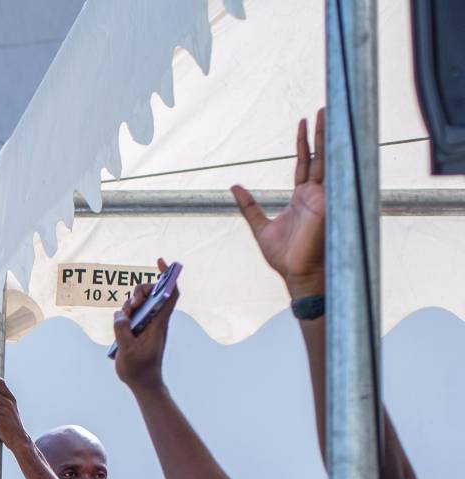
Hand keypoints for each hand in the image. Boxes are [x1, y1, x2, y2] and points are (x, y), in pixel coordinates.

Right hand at [111, 258, 179, 390]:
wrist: (143, 383)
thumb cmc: (139, 369)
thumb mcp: (128, 350)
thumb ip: (123, 330)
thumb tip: (120, 314)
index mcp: (159, 323)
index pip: (169, 294)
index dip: (168, 276)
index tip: (160, 262)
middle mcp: (155, 321)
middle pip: (151, 294)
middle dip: (140, 290)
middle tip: (133, 302)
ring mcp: (147, 325)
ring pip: (140, 304)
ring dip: (130, 303)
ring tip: (124, 316)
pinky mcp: (138, 330)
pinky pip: (132, 314)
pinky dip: (125, 313)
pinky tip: (121, 322)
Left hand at [231, 111, 325, 298]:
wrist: (298, 274)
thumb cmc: (284, 257)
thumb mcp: (260, 227)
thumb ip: (249, 206)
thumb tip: (234, 186)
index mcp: (301, 198)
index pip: (304, 164)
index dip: (304, 143)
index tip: (303, 123)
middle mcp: (315, 194)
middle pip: (319, 156)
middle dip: (321, 132)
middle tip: (323, 108)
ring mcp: (325, 196)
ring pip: (328, 159)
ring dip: (330, 136)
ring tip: (329, 112)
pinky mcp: (330, 202)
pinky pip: (334, 175)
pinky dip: (338, 156)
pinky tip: (341, 137)